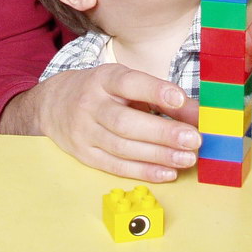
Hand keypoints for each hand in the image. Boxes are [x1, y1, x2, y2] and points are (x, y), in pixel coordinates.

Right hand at [1, 64, 200, 180]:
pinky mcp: (85, 156)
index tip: (180, 100)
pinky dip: (144, 171)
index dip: (154, 91)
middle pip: (126, 122)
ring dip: (158, 155)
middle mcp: (91, 105)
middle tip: (194, 139)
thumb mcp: (127, 83)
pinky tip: (168, 172)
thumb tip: (197, 113)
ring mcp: (85, 132)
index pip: (129, 83)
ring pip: (122, 147)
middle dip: (162, 132)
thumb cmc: (102, 91)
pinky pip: (116, 166)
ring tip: (187, 158)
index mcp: (104, 79)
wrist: (54, 105)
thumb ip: (162, 96)